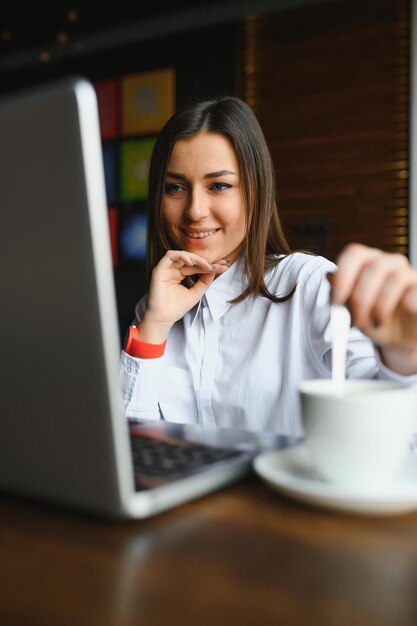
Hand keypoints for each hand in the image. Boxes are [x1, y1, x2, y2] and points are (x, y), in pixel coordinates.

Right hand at [139, 250, 228, 342]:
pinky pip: (169, 255)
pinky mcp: (159, 269)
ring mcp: (166, 269)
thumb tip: (214, 270)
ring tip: (205, 265)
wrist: (164, 318)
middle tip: (218, 265)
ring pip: (181, 255)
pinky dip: (181, 256)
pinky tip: (191, 262)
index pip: (197, 266)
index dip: (210, 266)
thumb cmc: (176, 308)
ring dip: (195, 258)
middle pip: (191, 260)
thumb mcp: (196, 293)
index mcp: (180, 274)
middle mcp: (173, 270)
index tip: (223, 267)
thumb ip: (204, 281)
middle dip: (205, 261)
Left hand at [329, 243, 416, 374]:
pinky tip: (392, 319)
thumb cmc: (372, 319)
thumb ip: (338, 294)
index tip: (336, 300)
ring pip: (395, 278)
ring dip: (380, 306)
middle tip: (355, 321)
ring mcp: (408, 274)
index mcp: (367, 261)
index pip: (354, 253)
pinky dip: (401, 307)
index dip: (344, 275)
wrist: (397, 338)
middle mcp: (389, 262)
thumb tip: (329, 277)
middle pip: (373, 267)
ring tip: (374, 324)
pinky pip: (413, 293)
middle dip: (361, 298)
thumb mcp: (350, 311)